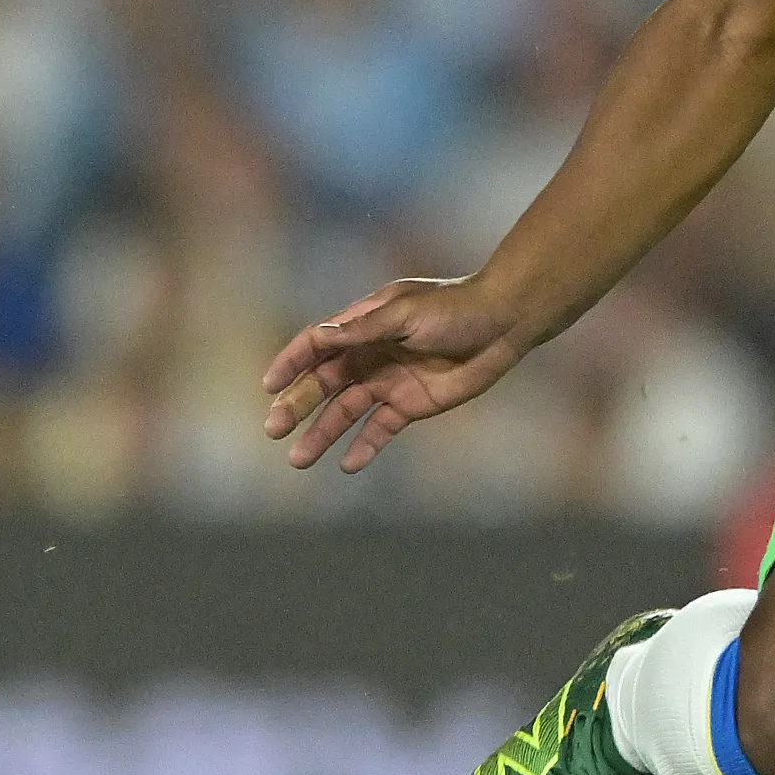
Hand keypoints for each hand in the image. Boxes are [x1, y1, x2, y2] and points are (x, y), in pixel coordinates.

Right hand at [261, 275, 532, 473]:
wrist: (505, 324)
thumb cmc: (456, 308)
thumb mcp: (406, 313)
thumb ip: (364, 329)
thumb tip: (320, 337)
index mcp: (365, 324)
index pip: (317, 345)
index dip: (292, 363)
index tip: (269, 385)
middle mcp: (370, 354)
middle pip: (324, 383)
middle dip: (297, 405)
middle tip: (274, 429)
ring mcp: (389, 381)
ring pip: (346, 411)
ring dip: (322, 434)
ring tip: (298, 460)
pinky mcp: (411, 405)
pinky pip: (381, 429)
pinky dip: (364, 447)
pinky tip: (348, 465)